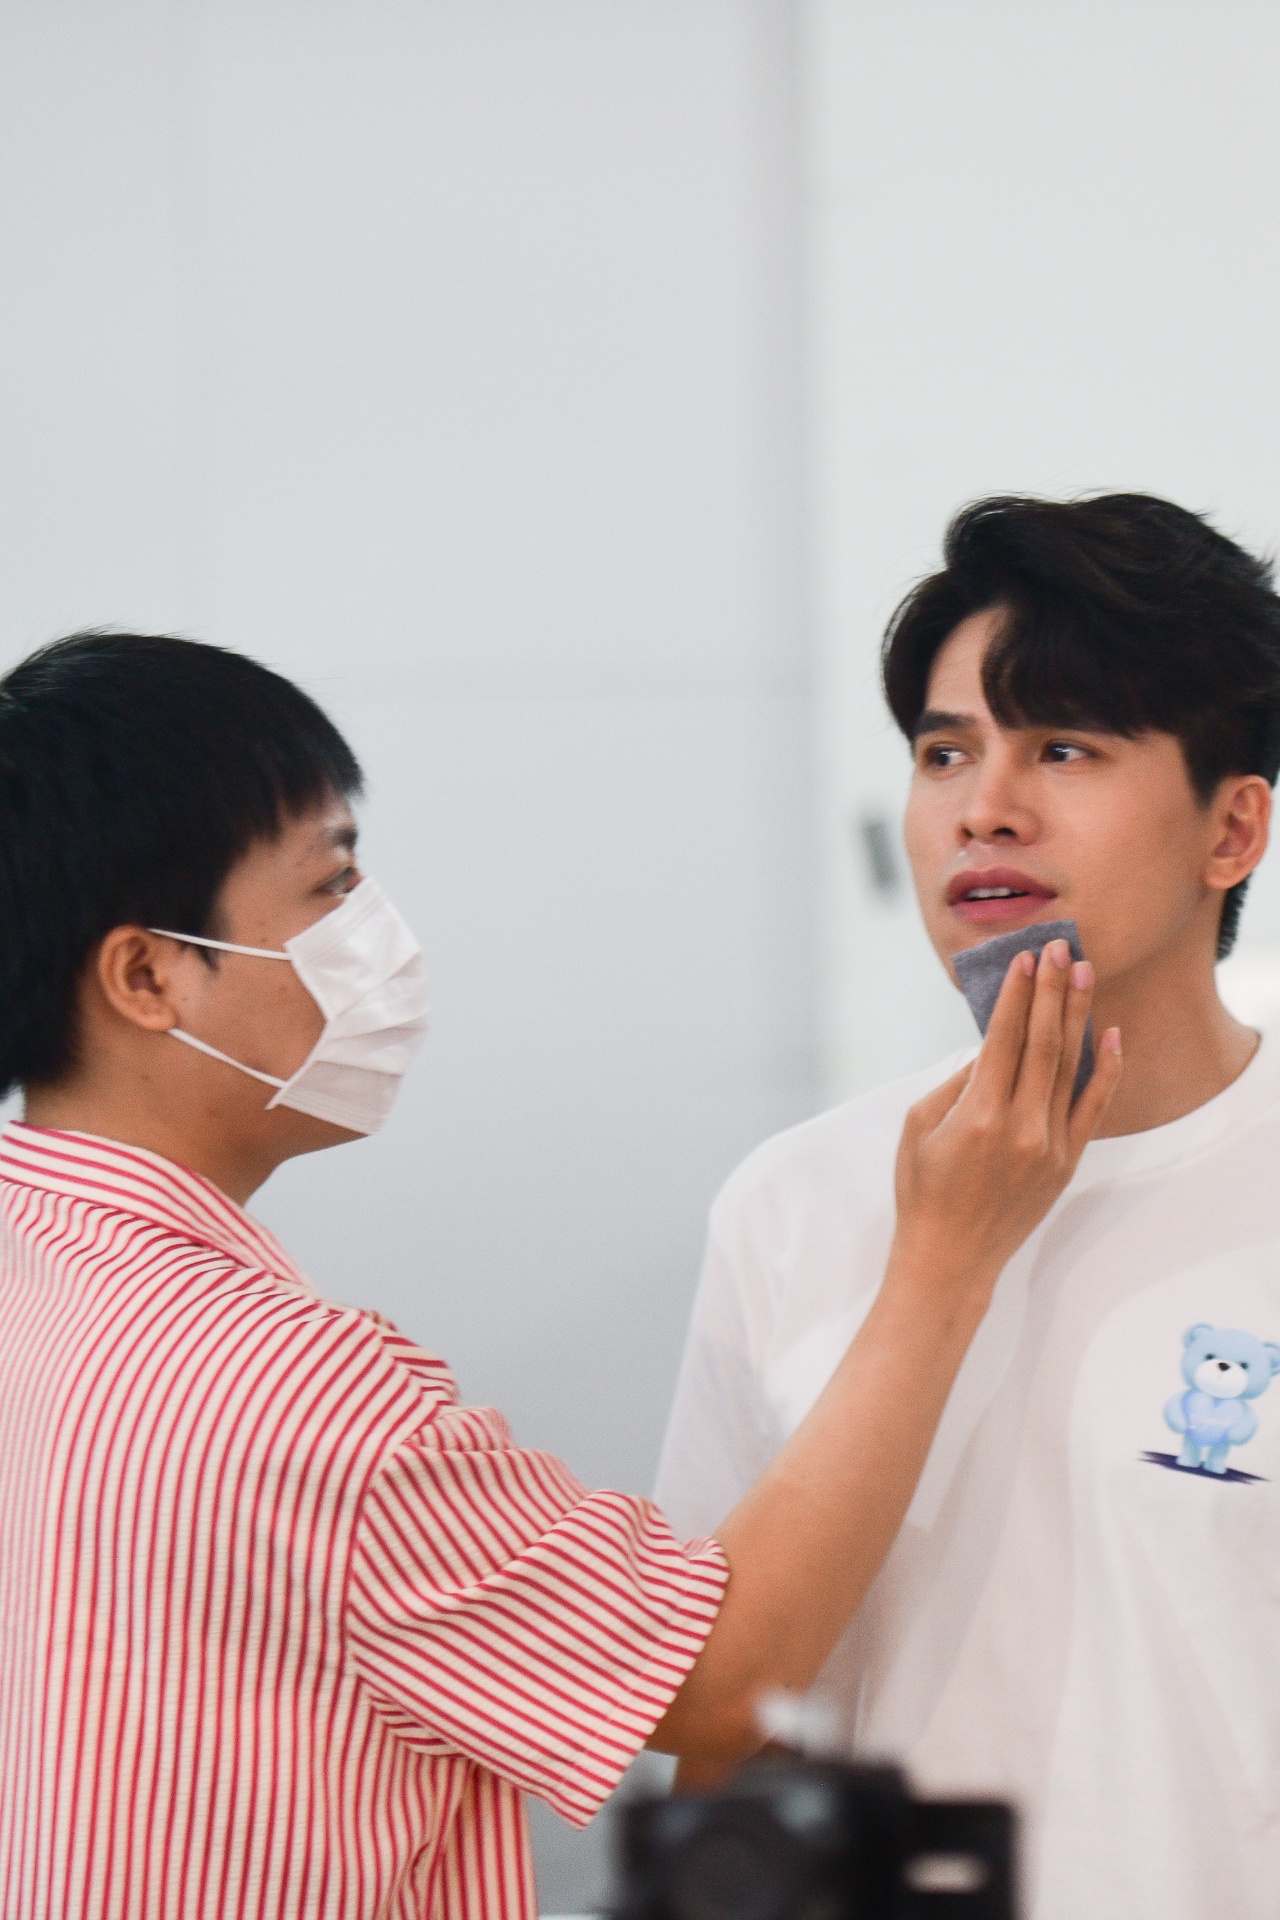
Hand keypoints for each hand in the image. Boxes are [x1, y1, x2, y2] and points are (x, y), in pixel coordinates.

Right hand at [892, 940, 1120, 1295]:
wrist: (950, 1258)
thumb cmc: (922, 1191)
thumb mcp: (919, 1127)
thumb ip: (956, 1083)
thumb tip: (990, 1048)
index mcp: (977, 1115)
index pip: (1003, 1039)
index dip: (1016, 995)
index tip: (1025, 958)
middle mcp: (1020, 1127)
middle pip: (1043, 1042)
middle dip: (1052, 990)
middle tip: (1061, 948)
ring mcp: (1049, 1146)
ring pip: (1071, 1066)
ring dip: (1078, 1015)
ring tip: (1085, 973)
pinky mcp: (1066, 1162)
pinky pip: (1094, 1107)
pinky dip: (1107, 1070)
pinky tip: (1112, 1034)